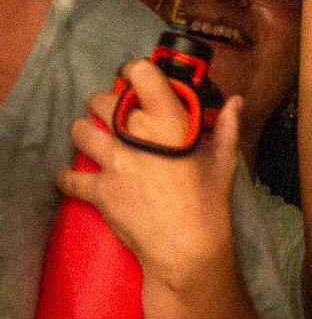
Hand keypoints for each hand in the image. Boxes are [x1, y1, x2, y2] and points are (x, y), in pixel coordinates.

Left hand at [60, 68, 241, 288]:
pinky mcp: (99, 190)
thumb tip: (235, 101)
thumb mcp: (223, 161)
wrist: (187, 246)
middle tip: (114, 114)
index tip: (138, 79)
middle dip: (105, 104)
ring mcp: (113, 162)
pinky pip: (69, 177)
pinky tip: (74, 177)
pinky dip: (69, 177)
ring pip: (79, 131)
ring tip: (92, 140)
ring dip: (83, 132)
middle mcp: (135, 135)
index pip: (140, 74)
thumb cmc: (210, 201)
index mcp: (168, 121)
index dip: (136, 72)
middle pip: (102, 101)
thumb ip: (226, 126)